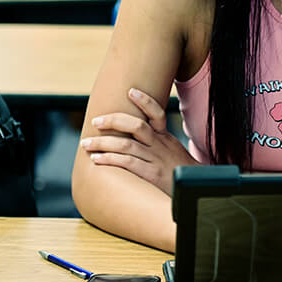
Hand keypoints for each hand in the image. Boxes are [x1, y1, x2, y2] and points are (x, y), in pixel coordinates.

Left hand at [81, 87, 196, 194]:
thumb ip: (159, 143)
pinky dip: (109, 159)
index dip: (145, 100)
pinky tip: (96, 160)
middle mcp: (160, 145)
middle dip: (113, 121)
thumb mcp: (173, 152)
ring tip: (86, 144)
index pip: (157, 113)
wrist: (195, 190)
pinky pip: (127, 163)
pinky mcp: (152, 174)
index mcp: (165, 138)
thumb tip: (138, 135)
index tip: (130, 91)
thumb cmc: (180, 172)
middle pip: (136, 125)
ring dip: (102, 143)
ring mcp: (156, 159)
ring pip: (126, 145)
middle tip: (95, 121)